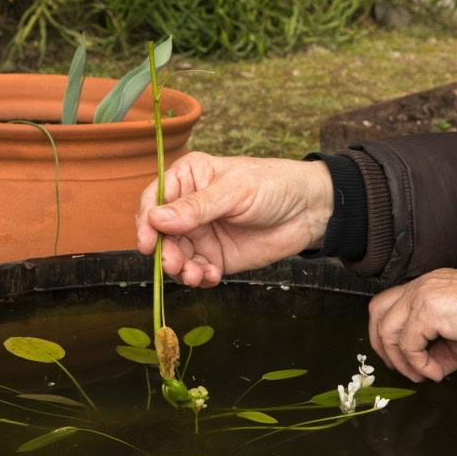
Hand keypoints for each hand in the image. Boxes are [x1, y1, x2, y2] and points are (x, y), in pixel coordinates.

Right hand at [136, 152, 332, 287]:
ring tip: (195, 275)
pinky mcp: (216, 257)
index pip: (154, 198)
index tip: (147, 241)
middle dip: (164, 251)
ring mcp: (202, 233)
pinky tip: (212, 277)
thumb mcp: (234, 191)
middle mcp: (189, 207)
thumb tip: (156, 218)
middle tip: (174, 264)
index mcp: (189, 178)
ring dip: (179, 268)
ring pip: (176, 255)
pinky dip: (199, 278)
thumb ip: (196, 207)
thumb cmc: (274, 185)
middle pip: (161, 233)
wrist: (310, 210)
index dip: (146, 220)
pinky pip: (197, 271)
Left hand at [368, 268, 456, 382]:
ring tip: (422, 375)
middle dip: (382, 344)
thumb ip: (443, 350)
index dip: (389, 334)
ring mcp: (421, 295)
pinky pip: (408, 345)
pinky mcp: (426, 310)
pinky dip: (419, 364)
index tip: (401, 359)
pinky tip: (437, 372)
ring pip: (387, 330)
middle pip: (378, 312)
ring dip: (401, 360)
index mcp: (429, 287)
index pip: (391, 305)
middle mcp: (421, 286)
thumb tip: (430, 369)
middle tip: (400, 368)